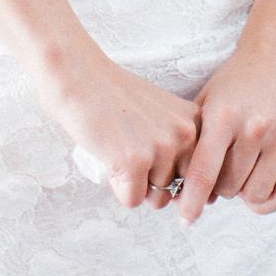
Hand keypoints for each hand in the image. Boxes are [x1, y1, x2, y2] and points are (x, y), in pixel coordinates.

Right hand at [39, 48, 199, 210]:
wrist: (79, 75)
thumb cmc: (115, 97)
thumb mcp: (161, 112)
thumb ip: (178, 143)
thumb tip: (183, 194)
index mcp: (193, 120)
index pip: (196, 173)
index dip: (169, 169)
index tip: (150, 146)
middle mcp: (185, 133)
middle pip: (178, 189)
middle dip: (153, 182)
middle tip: (131, 149)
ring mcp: (161, 147)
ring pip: (156, 198)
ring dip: (135, 183)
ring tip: (119, 149)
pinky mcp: (136, 162)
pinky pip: (133, 200)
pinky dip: (118, 187)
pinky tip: (109, 157)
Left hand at [177, 34, 275, 223]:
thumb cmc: (237, 79)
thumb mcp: (208, 98)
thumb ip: (195, 138)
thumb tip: (182, 185)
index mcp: (224, 115)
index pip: (203, 172)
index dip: (192, 201)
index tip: (186, 219)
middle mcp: (254, 127)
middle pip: (228, 187)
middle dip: (219, 186)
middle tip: (221, 171)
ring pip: (255, 195)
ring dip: (243, 193)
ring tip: (241, 173)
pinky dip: (267, 202)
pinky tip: (258, 188)